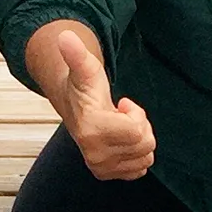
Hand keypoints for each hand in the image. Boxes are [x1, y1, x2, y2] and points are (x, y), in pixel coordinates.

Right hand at [30, 21, 155, 181]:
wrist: (75, 108)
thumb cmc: (84, 87)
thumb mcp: (85, 68)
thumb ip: (77, 54)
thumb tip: (65, 36)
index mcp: (92, 131)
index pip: (138, 131)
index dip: (136, 114)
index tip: (122, 104)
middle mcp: (95, 155)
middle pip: (146, 145)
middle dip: (140, 126)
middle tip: (121, 115)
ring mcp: (101, 168)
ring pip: (146, 157)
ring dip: (138, 139)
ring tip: (120, 127)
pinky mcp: (107, 175)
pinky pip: (140, 169)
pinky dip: (136, 154)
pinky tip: (121, 141)